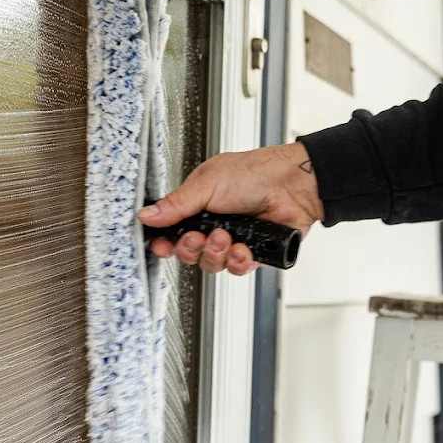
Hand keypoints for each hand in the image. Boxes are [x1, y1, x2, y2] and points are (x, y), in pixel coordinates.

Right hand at [140, 142, 323, 274]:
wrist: (295, 185)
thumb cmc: (256, 173)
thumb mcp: (208, 184)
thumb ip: (176, 205)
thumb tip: (147, 215)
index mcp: (199, 204)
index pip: (173, 230)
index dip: (166, 242)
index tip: (162, 246)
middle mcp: (215, 224)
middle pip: (190, 252)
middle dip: (192, 248)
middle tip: (200, 236)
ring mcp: (234, 239)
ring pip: (211, 264)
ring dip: (216, 253)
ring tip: (228, 238)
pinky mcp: (253, 253)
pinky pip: (236, 269)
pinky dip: (238, 261)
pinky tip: (243, 249)